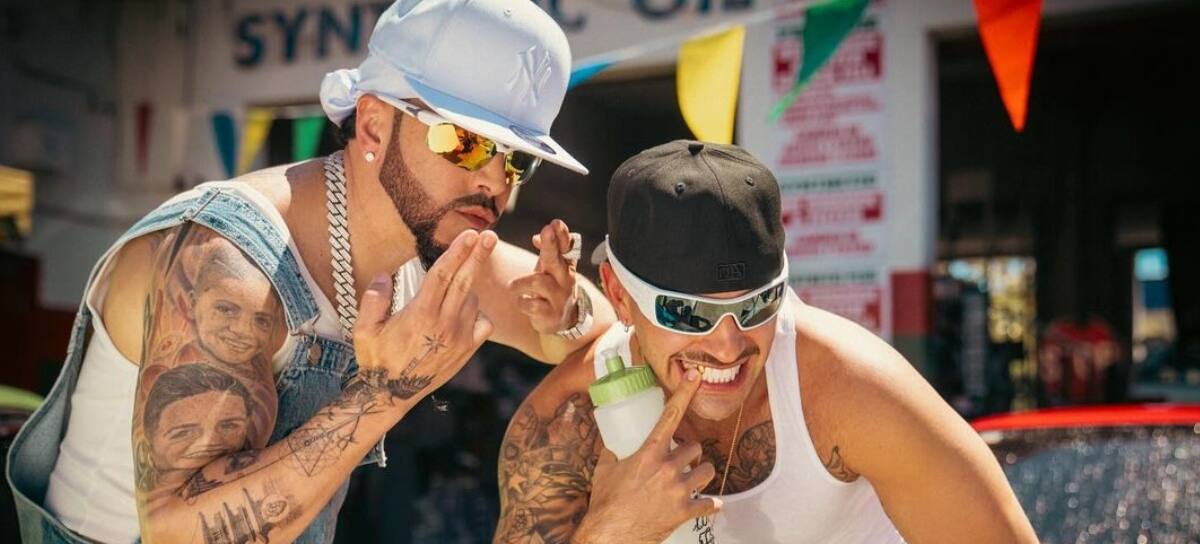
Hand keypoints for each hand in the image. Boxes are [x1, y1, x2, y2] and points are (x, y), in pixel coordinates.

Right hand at [351, 230, 496, 404]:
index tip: (470, 234)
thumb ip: (373, 300)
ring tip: (449, 291)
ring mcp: (459, 337)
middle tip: (490, 236)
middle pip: (465, 281)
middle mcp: (444, 324)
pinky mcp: (468, 349)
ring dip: (467, 288)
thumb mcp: (364, 330)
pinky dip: (478, 312)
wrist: (393, 393)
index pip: (442, 275)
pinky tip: (463, 311)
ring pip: (473, 300)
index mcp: (420, 314)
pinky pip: (484, 322)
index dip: (457, 252)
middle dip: (478, 256)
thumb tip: (385, 275)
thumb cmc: (377, 358)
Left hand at [509, 219, 579, 334]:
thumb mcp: (550, 267)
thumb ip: (546, 249)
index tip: (555, 223)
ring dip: (521, 283)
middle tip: (546, 230)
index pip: (566, 246)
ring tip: (512, 287)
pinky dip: (522, 302)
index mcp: (565, 264)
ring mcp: (560, 297)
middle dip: (550, 244)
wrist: (563, 319)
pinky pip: (532, 305)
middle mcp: (565, 279)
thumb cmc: (552, 286)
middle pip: (555, 259)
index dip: (562, 235)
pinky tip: (522, 303)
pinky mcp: (551, 315)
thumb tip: (536, 237)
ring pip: (539, 282)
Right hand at [574, 369, 720, 543]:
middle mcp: (668, 468)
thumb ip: (612, 453)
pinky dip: (710, 505)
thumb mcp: (604, 471)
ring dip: (701, 473)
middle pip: (695, 448)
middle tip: (680, 461)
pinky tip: (708, 505)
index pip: (670, 415)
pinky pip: (710, 504)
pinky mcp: (685, 512)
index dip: (684, 393)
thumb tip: (612, 444)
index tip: (695, 376)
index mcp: (649, 454)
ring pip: (707, 471)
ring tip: (692, 479)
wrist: (610, 536)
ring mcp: (679, 491)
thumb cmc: (605, 503)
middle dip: (690, 453)